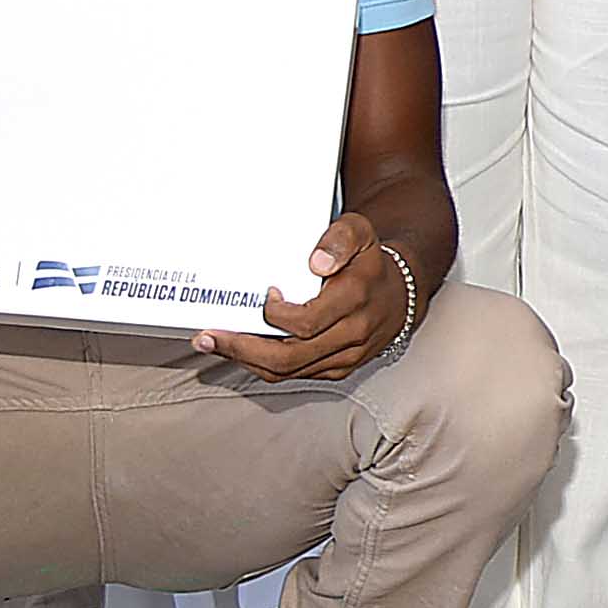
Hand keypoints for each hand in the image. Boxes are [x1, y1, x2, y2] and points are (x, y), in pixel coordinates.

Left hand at [200, 211, 399, 378]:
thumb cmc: (370, 262)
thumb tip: (316, 261)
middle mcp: (351, 334)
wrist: (398, 294)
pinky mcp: (338, 369)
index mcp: (355, 300)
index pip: (307, 322)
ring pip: (288, 371)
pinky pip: (295, 375)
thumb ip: (339, 238)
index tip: (264, 296)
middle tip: (208, 337)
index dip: (276, 316)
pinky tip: (243, 351)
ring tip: (214, 344)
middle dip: (242, 349)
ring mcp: (344, 357)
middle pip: (289, 357)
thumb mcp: (361, 232)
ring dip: (246, 360)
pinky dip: (264, 365)